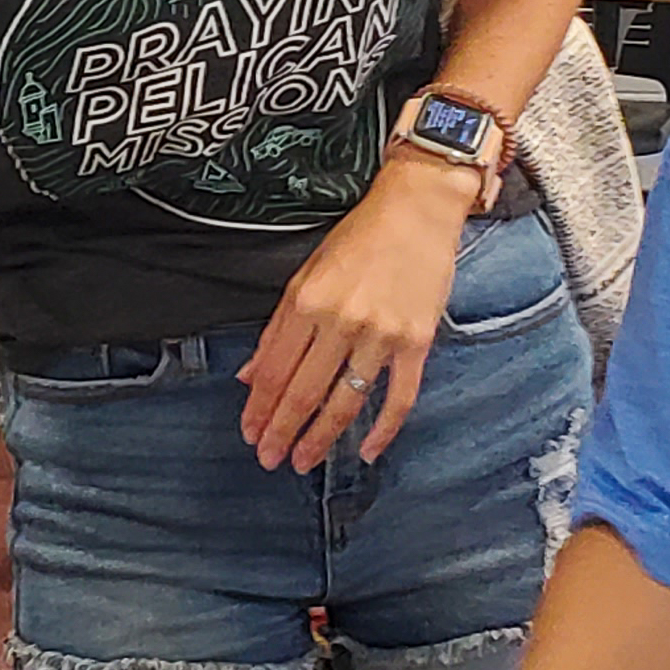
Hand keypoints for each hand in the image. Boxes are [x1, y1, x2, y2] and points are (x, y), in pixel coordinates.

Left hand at [240, 157, 472, 470]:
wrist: (418, 209)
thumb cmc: (360, 238)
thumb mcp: (306, 273)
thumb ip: (277, 329)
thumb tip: (250, 375)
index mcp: (308, 301)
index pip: (274, 369)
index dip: (259, 408)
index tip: (250, 434)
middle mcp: (342, 320)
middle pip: (303, 391)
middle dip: (282, 431)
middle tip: (270, 460)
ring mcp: (382, 334)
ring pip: (345, 401)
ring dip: (322, 438)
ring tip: (304, 461)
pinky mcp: (417, 341)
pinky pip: (400, 397)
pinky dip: (384, 430)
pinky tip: (366, 452)